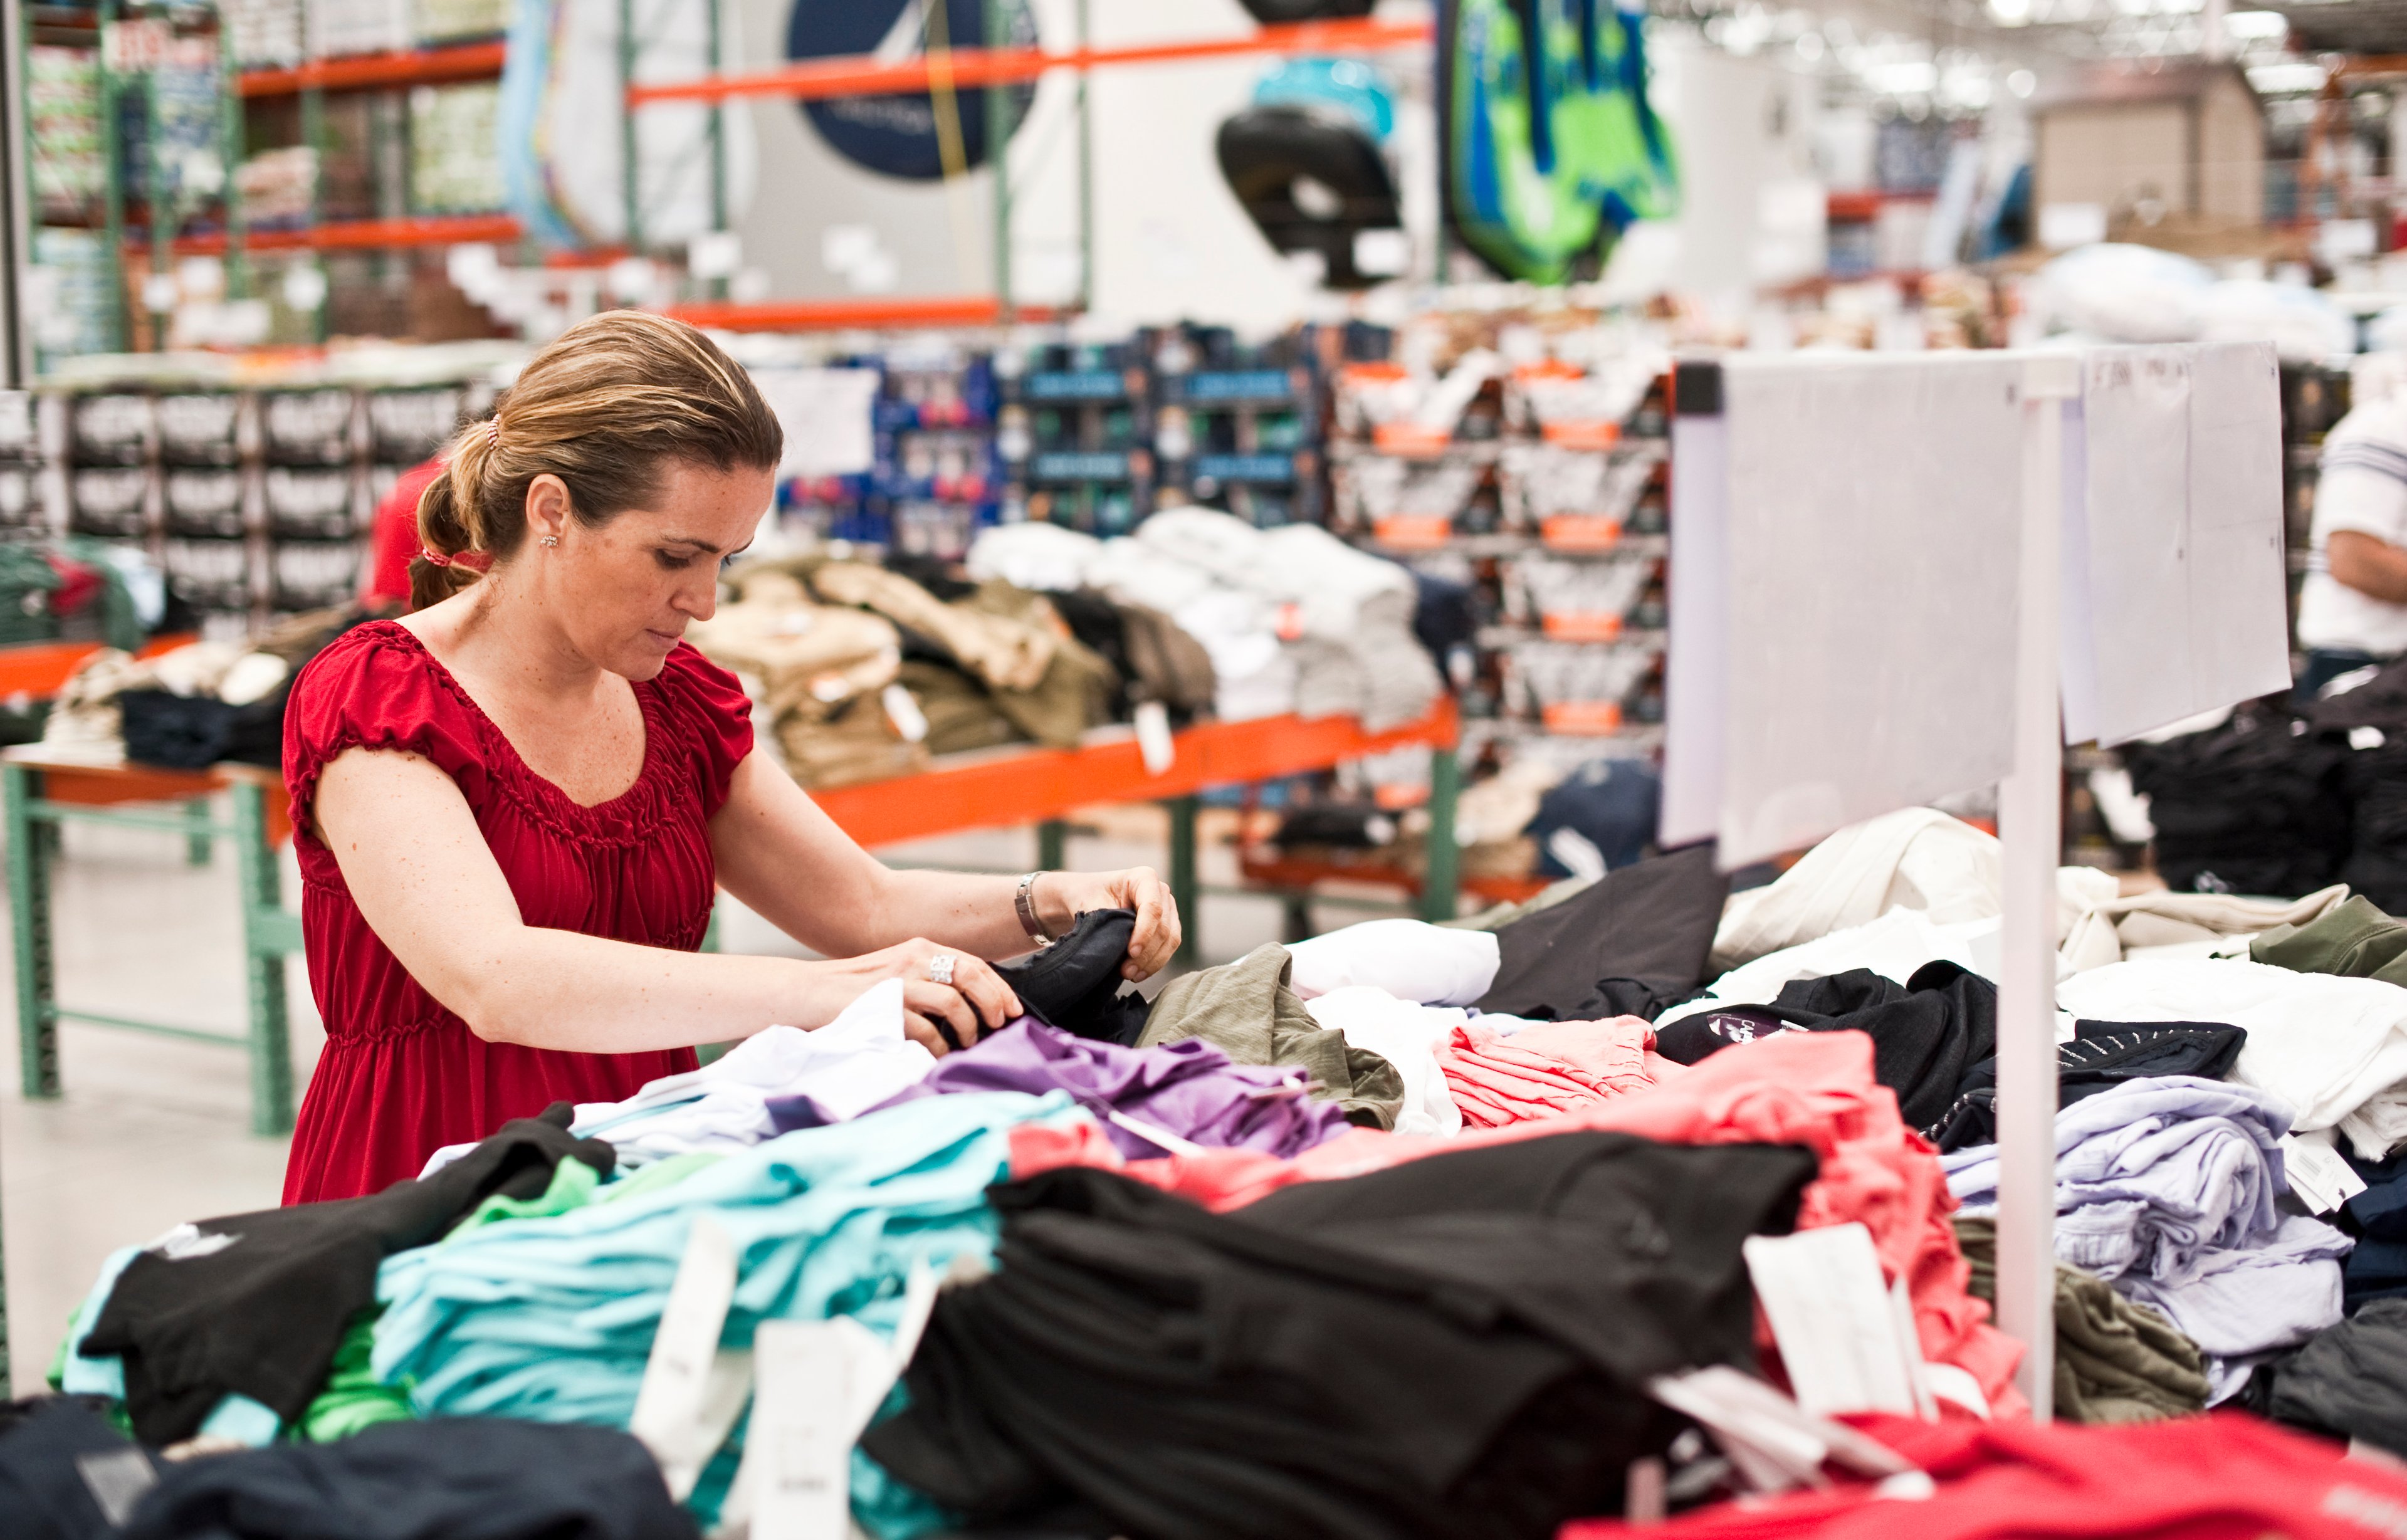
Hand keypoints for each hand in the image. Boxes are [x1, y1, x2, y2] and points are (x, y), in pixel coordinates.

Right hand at [829, 937, 1020, 1056]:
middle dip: (993, 1002)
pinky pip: (926, 1030)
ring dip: (969, 1026)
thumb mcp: (898, 972)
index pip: (972, 963)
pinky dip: (939, 1046)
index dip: (998, 987)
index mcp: (919, 948)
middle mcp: (912, 959)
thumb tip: (971, 1003)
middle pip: (970, 975)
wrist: (807, 993)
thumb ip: (929, 978)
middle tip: (1001, 1025)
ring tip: (969, 1042)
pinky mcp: (884, 1008)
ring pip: (953, 1002)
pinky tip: (940, 1055)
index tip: (1013, 1009)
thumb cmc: (855, 990)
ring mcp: (898, 983)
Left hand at [1036, 867, 1180, 980]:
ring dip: (1152, 962)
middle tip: (1126, 972)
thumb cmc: (1088, 898)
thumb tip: (1121, 948)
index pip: (1152, 908)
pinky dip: (1154, 963)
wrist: (1088, 900)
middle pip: (1164, 927)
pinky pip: (1168, 948)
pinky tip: (1139, 974)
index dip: (1144, 932)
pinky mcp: (1167, 927)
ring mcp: (1167, 909)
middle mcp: (1161, 892)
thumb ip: (1109, 923)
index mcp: (1144, 877)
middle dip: (1146, 953)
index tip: (1130, 952)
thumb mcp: (1093, 906)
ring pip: (1170, 940)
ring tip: (1131, 976)